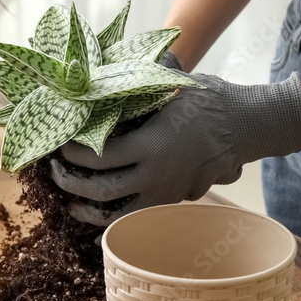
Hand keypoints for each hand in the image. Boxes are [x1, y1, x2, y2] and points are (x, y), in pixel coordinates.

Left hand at [50, 68, 300, 225]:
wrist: (246, 125)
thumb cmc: (207, 101)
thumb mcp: (169, 87)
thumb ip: (134, 93)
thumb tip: (94, 82)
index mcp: (151, 146)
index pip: (99, 157)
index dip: (72, 153)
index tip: (58, 143)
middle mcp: (155, 176)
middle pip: (101, 190)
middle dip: (70, 183)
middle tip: (54, 170)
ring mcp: (164, 193)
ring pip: (116, 215)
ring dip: (87, 210)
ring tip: (71, 201)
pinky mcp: (171, 201)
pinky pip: (135, 217)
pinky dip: (112, 218)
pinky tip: (98, 213)